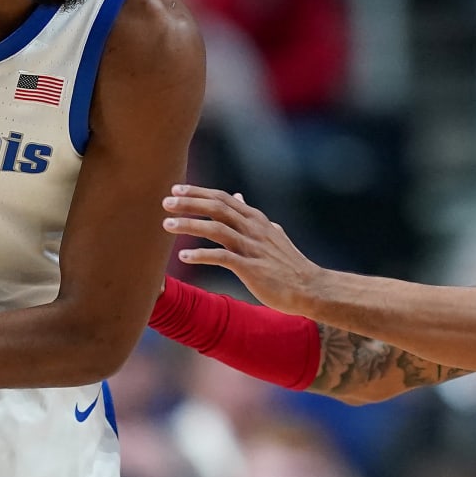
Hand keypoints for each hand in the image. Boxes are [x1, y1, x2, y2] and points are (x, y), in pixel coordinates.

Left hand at [160, 185, 319, 315]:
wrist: (310, 287)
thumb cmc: (288, 263)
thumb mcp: (271, 233)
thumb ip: (251, 216)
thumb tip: (239, 196)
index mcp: (256, 219)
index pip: (223, 198)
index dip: (199, 192)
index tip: (177, 189)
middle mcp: (253, 229)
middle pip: (217, 208)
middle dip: (190, 203)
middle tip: (165, 202)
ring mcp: (252, 247)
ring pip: (216, 228)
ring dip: (190, 225)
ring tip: (167, 225)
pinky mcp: (251, 268)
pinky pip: (221, 257)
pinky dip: (201, 255)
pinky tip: (183, 257)